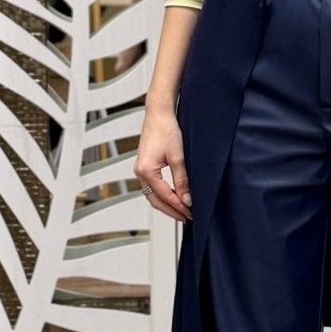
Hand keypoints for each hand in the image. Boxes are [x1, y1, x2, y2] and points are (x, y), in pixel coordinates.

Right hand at [135, 106, 189, 222]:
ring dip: (167, 204)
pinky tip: (173, 197)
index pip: (164, 196)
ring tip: (182, 210)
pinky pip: (152, 187)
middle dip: (171, 210)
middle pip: (155, 200)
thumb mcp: (178, 157)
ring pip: (152, 195)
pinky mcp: (143, 166)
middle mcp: (139, 172)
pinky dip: (162, 195)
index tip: (191, 213)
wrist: (158, 113)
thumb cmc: (166, 130)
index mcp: (146, 171)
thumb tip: (187, 199)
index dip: (179, 207)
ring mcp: (140, 170)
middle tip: (187, 218)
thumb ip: (182, 180)